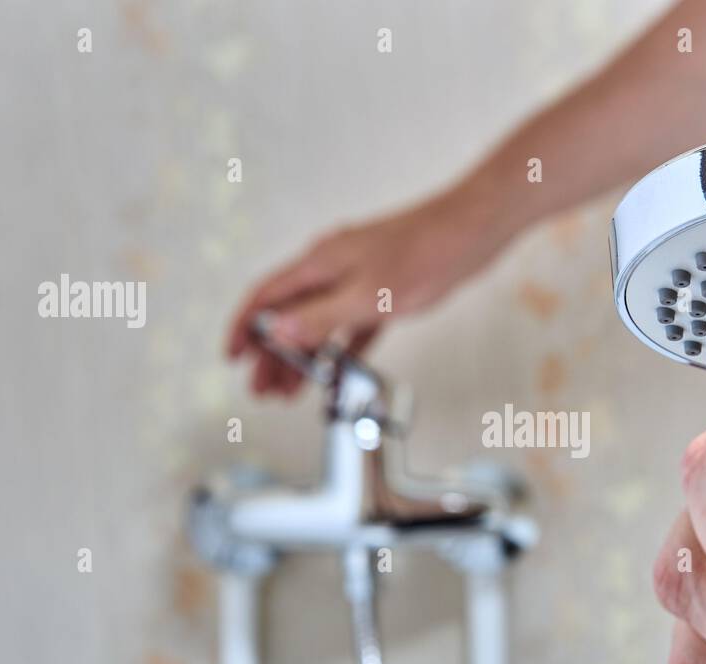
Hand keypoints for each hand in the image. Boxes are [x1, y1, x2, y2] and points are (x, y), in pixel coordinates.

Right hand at [225, 190, 507, 395]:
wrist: (474, 229)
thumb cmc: (427, 252)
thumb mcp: (368, 295)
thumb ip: (322, 316)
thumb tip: (278, 334)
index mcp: (320, 263)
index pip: (266, 297)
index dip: (244, 328)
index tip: (231, 358)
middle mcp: (333, 268)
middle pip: (289, 316)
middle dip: (271, 355)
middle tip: (262, 391)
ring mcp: (358, 279)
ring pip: (318, 324)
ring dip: (303, 359)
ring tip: (291, 392)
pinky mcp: (384, 292)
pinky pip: (351, 328)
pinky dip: (341, 352)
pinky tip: (337, 374)